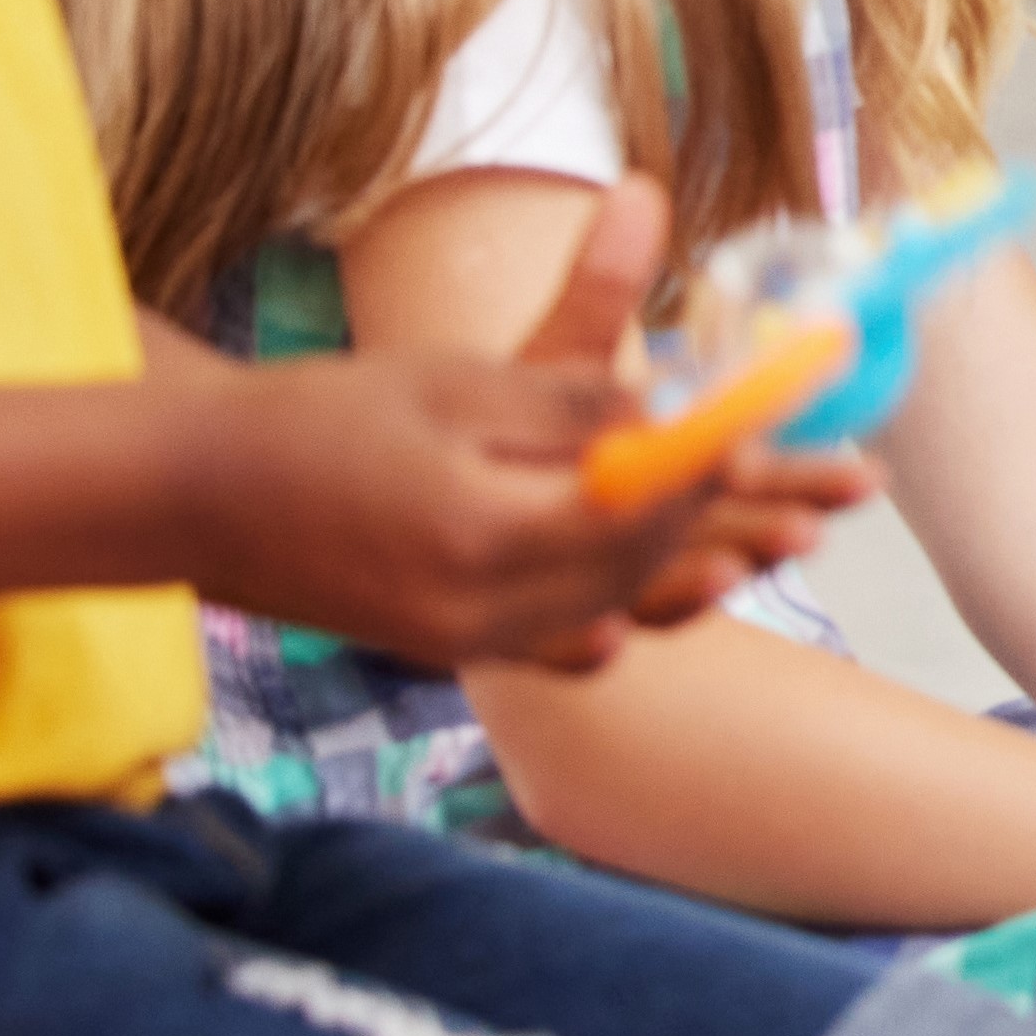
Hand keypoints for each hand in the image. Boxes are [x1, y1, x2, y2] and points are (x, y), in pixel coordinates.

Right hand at [195, 181, 869, 672]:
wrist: (194, 495)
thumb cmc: (322, 418)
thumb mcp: (456, 387)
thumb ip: (573, 406)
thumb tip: (681, 406)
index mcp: (492, 534)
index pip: (650, 504)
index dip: (733, 463)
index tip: (804, 426)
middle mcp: (487, 609)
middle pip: (651, 564)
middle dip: (751, 520)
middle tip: (841, 489)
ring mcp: (465, 641)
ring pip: (617, 608)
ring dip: (703, 568)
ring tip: (792, 540)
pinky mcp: (445, 648)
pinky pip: (560, 641)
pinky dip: (620, 611)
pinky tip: (663, 601)